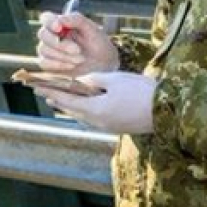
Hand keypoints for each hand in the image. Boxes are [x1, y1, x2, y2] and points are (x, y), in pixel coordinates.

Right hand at [36, 11, 119, 76]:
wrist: (102, 63)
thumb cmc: (97, 42)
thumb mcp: (92, 29)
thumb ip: (77, 20)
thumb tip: (60, 19)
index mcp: (60, 23)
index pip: (46, 17)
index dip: (49, 22)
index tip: (59, 28)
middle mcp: (50, 34)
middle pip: (43, 34)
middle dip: (60, 44)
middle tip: (78, 49)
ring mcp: (47, 49)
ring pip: (44, 50)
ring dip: (63, 56)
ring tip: (80, 59)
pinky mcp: (47, 63)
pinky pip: (44, 63)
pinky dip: (59, 65)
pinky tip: (72, 65)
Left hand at [38, 71, 156, 134]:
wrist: (170, 111)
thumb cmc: (142, 92)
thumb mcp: (115, 79)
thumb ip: (94, 80)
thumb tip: (81, 81)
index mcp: (95, 110)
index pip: (65, 99)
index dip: (50, 91)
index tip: (36, 86)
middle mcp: (98, 122)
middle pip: (71, 110)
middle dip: (56, 99)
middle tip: (43, 91)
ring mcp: (108, 127)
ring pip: (82, 116)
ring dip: (69, 107)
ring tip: (57, 100)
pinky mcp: (117, 127)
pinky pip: (93, 119)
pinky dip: (82, 111)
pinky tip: (81, 107)